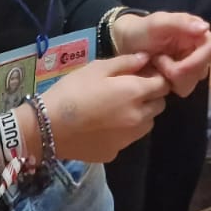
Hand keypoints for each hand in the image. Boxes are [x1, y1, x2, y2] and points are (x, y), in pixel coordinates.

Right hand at [30, 53, 169, 162]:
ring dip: (141, 115)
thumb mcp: (97, 68)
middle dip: (150, 96)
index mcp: (135, 93)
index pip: (163, 85)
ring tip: (118, 108)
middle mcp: (138, 118)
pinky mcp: (114, 153)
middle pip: (158, 106)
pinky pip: (127, 139)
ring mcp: (127, 139)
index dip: (156, 77)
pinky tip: (104, 126)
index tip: (144, 74)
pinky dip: (123, 132)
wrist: (47, 127)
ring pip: (146, 124)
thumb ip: (126, 62)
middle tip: (130, 90)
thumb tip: (146, 58)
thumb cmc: (72, 91)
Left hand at [111, 11, 210, 97]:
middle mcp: (198, 50)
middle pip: (201, 71)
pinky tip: (157, 73)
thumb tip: (205, 28)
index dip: (195, 62)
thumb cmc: (142, 29)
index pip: (210, 51)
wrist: (125, 42)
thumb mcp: (158, 22)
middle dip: (178, 71)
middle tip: (158, 60)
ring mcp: (191, 65)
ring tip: (157, 64)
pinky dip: (168, 84)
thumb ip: (180, 23)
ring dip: (171, 78)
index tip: (175, 66)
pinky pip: (182, 89)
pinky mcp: (181, 78)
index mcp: (197, 33)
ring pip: (191, 83)